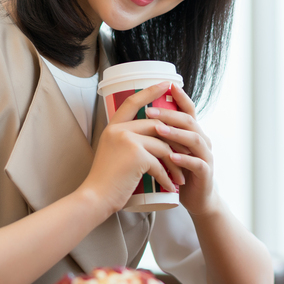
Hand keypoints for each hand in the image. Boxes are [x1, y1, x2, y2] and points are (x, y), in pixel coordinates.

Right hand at [78, 83, 181, 214]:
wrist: (95, 198)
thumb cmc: (106, 181)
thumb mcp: (113, 152)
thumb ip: (128, 141)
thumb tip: (152, 135)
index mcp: (113, 127)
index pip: (133, 102)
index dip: (150, 91)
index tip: (166, 84)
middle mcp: (120, 130)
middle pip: (156, 125)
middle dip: (175, 138)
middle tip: (188, 149)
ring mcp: (128, 140)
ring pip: (162, 145)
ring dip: (175, 163)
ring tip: (181, 176)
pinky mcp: (136, 155)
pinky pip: (160, 163)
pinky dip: (168, 177)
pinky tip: (172, 185)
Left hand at [145, 85, 217, 215]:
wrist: (198, 199)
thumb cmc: (180, 172)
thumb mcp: (172, 149)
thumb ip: (164, 135)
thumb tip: (140, 115)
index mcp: (193, 132)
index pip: (188, 110)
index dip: (180, 97)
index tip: (167, 85)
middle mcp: (202, 140)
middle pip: (189, 121)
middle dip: (169, 114)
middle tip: (150, 111)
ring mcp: (206, 156)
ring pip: (194, 139)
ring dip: (176, 133)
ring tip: (159, 130)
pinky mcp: (206, 173)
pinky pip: (197, 163)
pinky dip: (184, 159)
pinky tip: (172, 156)